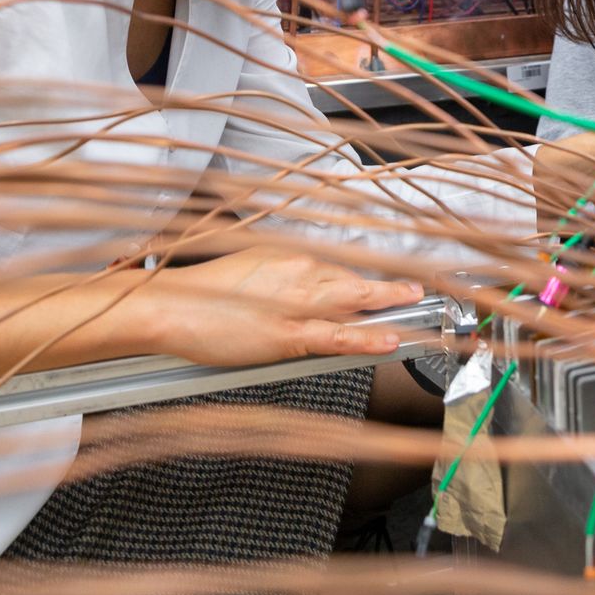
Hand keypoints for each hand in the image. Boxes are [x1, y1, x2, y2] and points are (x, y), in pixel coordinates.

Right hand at [143, 246, 424, 366]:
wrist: (170, 307)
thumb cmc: (202, 292)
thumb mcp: (250, 268)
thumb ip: (284, 277)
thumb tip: (307, 287)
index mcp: (290, 257)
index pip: (342, 267)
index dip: (371, 279)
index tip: (395, 280)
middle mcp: (299, 273)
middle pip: (358, 279)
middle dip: (394, 286)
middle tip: (424, 289)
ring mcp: (296, 304)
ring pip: (356, 303)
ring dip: (392, 305)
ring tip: (421, 309)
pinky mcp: (286, 335)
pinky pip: (336, 336)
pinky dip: (366, 336)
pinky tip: (389, 337)